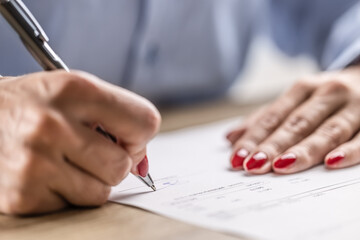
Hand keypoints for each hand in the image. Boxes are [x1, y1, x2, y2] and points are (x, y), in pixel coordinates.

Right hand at [0, 71, 160, 214]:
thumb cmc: (34, 105)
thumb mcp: (74, 92)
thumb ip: (117, 118)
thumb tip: (142, 164)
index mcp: (74, 90)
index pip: (144, 120)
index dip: (140, 135)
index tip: (127, 139)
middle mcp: (52, 124)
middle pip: (122, 164)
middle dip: (113, 162)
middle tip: (90, 151)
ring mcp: (34, 162)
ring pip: (101, 192)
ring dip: (90, 181)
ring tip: (64, 161)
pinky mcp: (22, 195)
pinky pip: (73, 206)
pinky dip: (66, 194)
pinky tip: (44, 173)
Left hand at [228, 65, 359, 173]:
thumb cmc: (327, 97)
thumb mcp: (296, 100)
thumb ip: (266, 118)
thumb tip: (231, 138)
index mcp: (304, 89)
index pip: (273, 116)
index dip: (254, 137)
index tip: (237, 157)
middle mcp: (328, 93)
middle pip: (297, 124)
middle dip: (273, 146)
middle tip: (253, 166)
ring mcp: (354, 107)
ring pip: (327, 130)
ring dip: (304, 150)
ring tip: (282, 166)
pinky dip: (350, 150)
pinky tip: (332, 163)